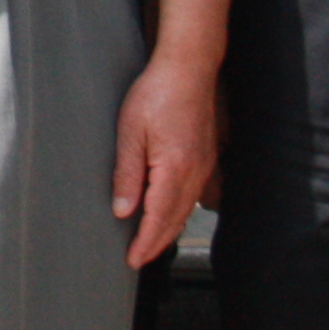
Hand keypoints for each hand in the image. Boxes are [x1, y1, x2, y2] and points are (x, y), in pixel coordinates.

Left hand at [112, 55, 220, 270]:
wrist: (188, 69)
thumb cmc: (157, 93)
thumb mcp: (130, 132)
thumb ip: (128, 174)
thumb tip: (123, 211)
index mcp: (175, 168)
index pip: (158, 217)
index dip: (145, 242)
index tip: (133, 260)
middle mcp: (195, 173)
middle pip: (175, 219)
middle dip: (157, 243)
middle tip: (139, 259)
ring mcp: (204, 166)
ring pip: (186, 210)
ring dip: (168, 230)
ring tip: (151, 243)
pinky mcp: (206, 158)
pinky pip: (194, 196)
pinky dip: (180, 212)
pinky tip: (170, 214)